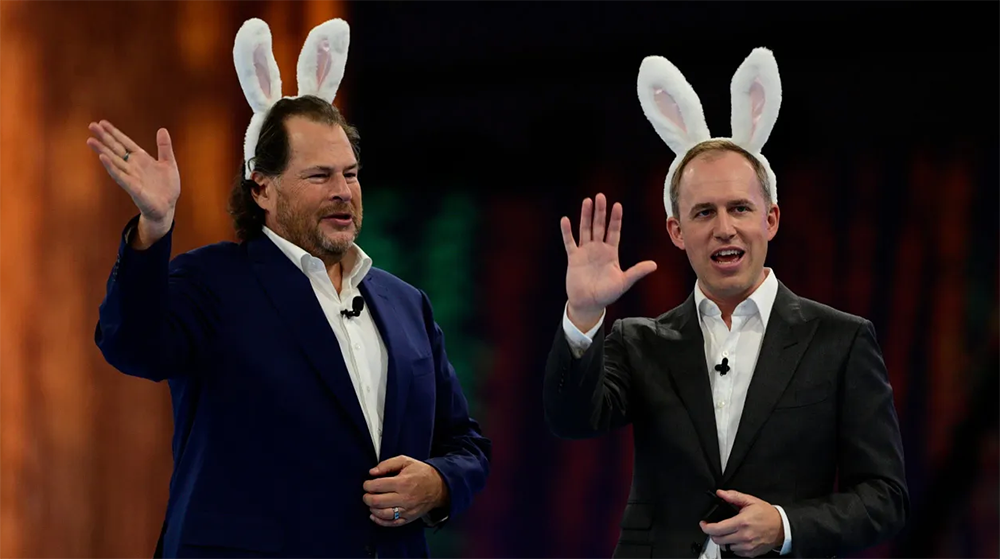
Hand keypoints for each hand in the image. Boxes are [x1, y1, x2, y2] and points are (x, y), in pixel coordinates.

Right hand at [86, 121, 179, 245]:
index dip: (115, 133)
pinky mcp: (133, 187)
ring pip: (114, 160)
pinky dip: (111, 167)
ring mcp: (131, 176)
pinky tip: (103, 158)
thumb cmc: (167, 187)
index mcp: (141, 158)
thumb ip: (164, 147)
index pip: (125, 143)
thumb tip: (162, 129)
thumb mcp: (169, 163)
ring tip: (91, 140)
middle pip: (116, 149)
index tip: (102, 122)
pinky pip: (120, 176)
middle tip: (91, 125)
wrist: (168, 206)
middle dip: (104, 137)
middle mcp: (133, 166)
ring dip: (102, 150)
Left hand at [362, 455, 447, 527]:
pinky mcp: (409, 518)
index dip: (367, 485)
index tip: (367, 484)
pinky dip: (380, 521)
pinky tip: (374, 515)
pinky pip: (391, 523)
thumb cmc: (421, 473)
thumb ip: (387, 464)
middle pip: (377, 501)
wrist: (438, 486)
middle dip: (367, 497)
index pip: (377, 486)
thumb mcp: (405, 461)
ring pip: (382, 514)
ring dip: (372, 509)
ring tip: (372, 503)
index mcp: (402, 482)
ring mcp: (407, 510)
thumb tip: (372, 472)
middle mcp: (404, 498)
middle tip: (367, 494)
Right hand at [560, 193, 656, 329]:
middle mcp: (598, 249)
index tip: (617, 205)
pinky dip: (567, 232)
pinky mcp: (573, 258)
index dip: (615, 219)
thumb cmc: (607, 294)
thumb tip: (654, 265)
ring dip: (586, 216)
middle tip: (600, 196)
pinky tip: (565, 220)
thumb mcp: (624, 282)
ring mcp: (585, 252)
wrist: (589, 304)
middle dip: (600, 211)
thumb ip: (637, 272)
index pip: (614, 231)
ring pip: (585, 229)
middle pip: (599, 226)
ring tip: (587, 201)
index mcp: (611, 253)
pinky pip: (570, 242)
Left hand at [700, 490, 784, 556]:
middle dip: (713, 533)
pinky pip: (735, 552)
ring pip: (726, 547)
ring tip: (728, 532)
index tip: (703, 524)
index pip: (716, 529)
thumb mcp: (750, 501)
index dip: (706, 527)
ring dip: (724, 540)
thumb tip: (721, 493)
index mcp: (742, 522)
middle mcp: (744, 536)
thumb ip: (733, 496)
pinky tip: (737, 538)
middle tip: (715, 527)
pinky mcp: (750, 553)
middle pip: (718, 540)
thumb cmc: (767, 515)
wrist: (782, 527)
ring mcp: (747, 546)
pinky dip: (733, 546)